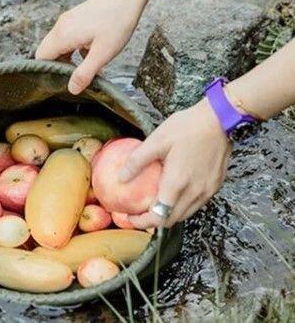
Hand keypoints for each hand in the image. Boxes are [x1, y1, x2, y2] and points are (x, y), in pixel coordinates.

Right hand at [35, 0, 144, 93]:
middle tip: (76, 78)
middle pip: (48, 52)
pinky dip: (76, 49)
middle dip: (60, 67)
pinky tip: (93, 54)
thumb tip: (72, 89)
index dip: (48, 73)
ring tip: (88, 68)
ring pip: (59, 46)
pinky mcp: (77, 19)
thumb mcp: (103, 53)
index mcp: (62, 35)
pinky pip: (68, 38)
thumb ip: (85, 73)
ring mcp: (68, 21)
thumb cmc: (117, 20)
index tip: (61, 83)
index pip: (41, 58)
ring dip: (70, 59)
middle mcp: (61, 27)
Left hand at [120, 99, 231, 228]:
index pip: (159, 217)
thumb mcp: (156, 141)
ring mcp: (208, 191)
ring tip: (152, 204)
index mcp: (178, 183)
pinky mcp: (215, 186)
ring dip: (168, 214)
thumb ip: (137, 161)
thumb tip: (121, 177)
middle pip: (172, 219)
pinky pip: (196, 204)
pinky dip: (181, 205)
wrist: (219, 120)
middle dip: (153, 221)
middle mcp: (195, 192)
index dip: (142, 222)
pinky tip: (172, 193)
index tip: (129, 216)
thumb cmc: (187, 127)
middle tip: (137, 212)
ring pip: (185, 214)